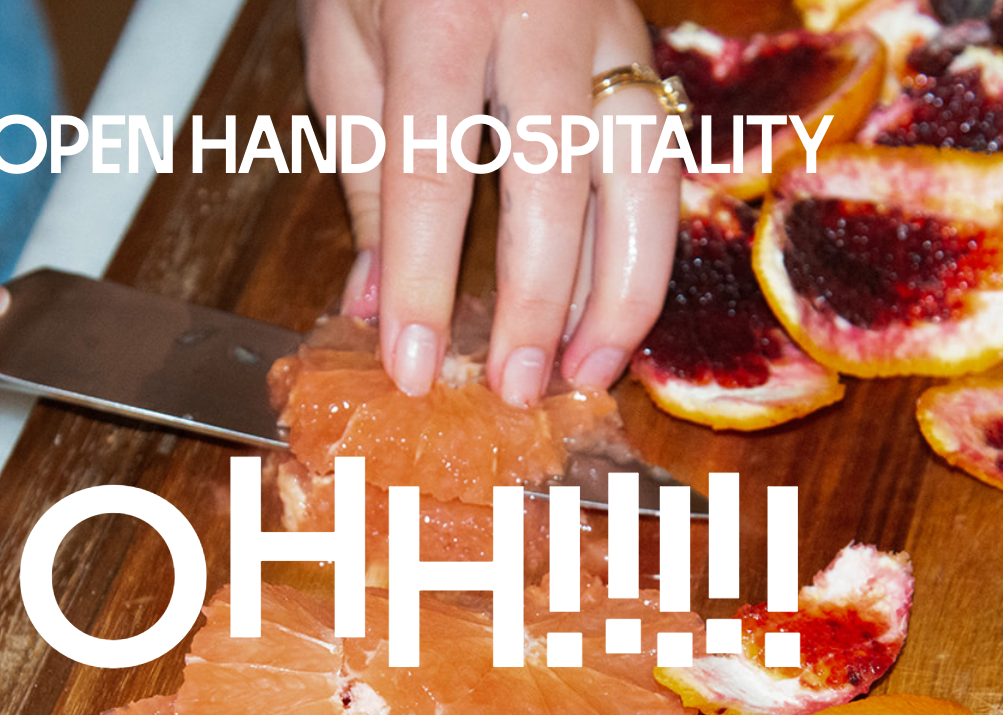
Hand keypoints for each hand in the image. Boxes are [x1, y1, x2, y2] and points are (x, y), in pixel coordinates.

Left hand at [300, 0, 679, 405]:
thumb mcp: (341, 43)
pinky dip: (641, 244)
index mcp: (442, 12)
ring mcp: (611, 27)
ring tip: (588, 370)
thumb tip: (375, 301)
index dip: (426, 279)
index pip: (433, 172)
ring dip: (625, 285)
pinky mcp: (647, 45)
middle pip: (559, 177)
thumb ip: (363, 174)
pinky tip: (614, 311)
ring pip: (646, 171)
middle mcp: (541, 17)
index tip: (415, 365)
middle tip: (519, 388)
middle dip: (543, 298)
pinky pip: (660, 159)